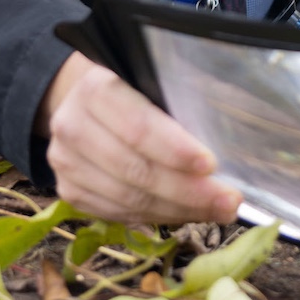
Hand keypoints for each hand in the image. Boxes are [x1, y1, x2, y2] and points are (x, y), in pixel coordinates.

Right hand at [40, 52, 241, 224]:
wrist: (81, 101)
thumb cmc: (132, 88)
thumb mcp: (153, 80)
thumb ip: (182, 103)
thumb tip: (233, 136)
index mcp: (96, 89)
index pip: (139, 127)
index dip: (176, 151)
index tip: (212, 166)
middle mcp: (73, 126)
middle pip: (135, 170)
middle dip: (188, 191)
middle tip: (229, 201)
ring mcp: (65, 163)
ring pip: (128, 199)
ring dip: (178, 210)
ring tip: (217, 211)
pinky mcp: (68, 190)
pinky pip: (117, 214)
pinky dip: (156, 218)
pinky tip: (187, 215)